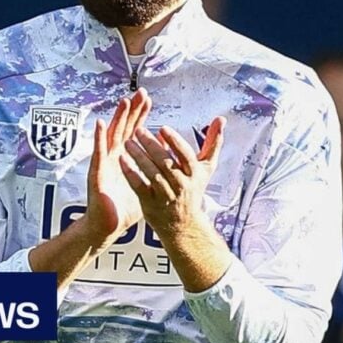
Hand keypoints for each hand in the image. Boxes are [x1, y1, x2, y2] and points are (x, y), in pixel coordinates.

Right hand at [84, 88, 150, 242]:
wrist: (108, 226)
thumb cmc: (124, 208)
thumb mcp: (145, 186)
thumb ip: (155, 172)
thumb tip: (170, 160)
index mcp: (126, 158)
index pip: (134, 131)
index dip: (140, 115)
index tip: (148, 99)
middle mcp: (114, 157)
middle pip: (124, 128)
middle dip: (132, 110)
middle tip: (139, 92)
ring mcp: (105, 163)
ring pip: (112, 135)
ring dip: (117, 118)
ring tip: (123, 101)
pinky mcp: (97, 172)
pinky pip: (98, 152)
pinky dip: (98, 137)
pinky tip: (101, 123)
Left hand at [120, 117, 224, 237]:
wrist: (184, 224)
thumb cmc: (194, 188)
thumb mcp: (206, 167)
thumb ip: (213, 142)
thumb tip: (221, 118)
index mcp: (195, 173)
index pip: (185, 155)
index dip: (175, 142)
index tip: (163, 128)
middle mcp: (182, 185)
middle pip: (166, 163)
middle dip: (152, 146)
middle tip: (138, 130)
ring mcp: (166, 195)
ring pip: (152, 174)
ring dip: (139, 157)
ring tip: (127, 142)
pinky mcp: (151, 204)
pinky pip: (139, 186)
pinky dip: (131, 173)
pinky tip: (121, 160)